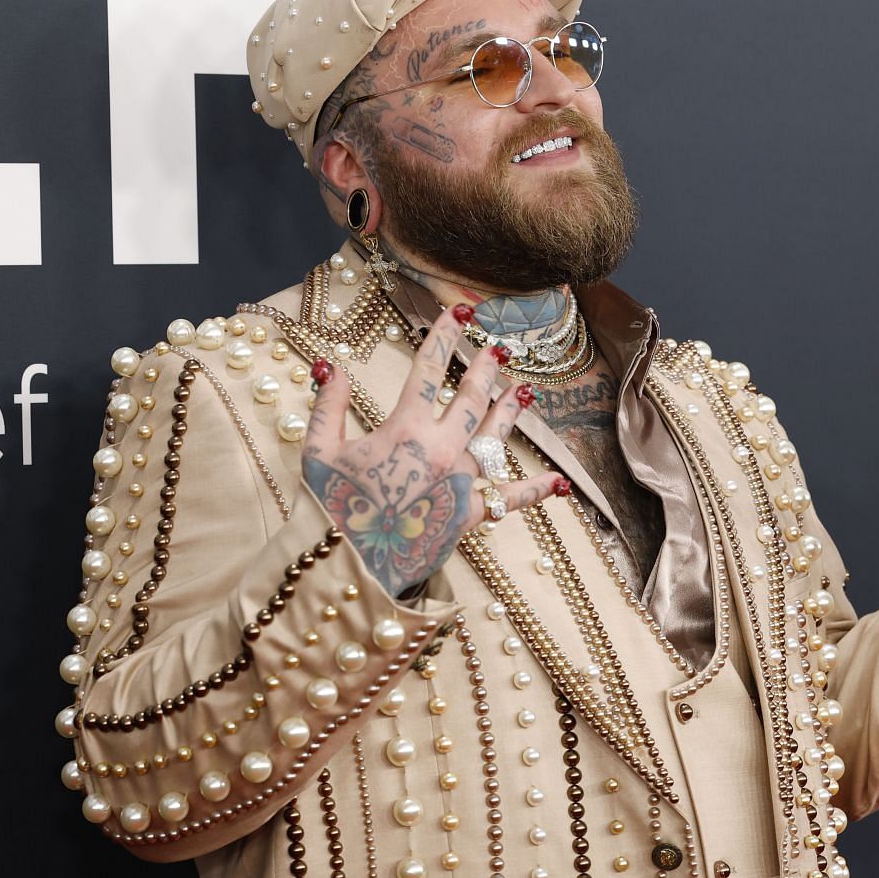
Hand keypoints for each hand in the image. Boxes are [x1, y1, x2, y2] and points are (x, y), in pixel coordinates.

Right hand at [301, 304, 569, 595]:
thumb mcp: (319, 451)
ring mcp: (460, 481)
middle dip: (486, 368)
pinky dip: (535, 491)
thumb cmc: (330, 508)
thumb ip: (329, 406)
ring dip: (510, 412)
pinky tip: (559, 483)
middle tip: (498, 348)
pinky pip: (509, 500)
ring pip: (494, 438)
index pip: (429, 370)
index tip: (457, 313)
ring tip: (525, 392)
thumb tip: (332, 368)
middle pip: (471, 398)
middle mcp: (441, 449)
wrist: (350, 564)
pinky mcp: (470, 515)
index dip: (444, 337)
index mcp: (405, 428)